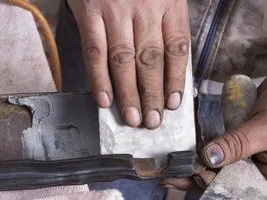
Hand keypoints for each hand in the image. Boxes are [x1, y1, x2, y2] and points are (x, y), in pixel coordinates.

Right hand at [68, 0, 189, 128]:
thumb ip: (166, 19)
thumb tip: (170, 65)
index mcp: (168, 1)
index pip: (176, 48)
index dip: (175, 80)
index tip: (174, 103)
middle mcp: (144, 6)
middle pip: (152, 60)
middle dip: (153, 95)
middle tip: (154, 121)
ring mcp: (115, 9)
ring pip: (124, 61)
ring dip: (129, 94)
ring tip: (133, 118)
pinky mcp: (89, 12)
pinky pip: (95, 51)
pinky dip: (99, 78)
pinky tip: (105, 99)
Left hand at [164, 71, 266, 194]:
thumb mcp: (266, 127)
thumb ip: (236, 144)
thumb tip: (207, 158)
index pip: (242, 194)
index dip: (217, 190)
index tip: (193, 178)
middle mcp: (265, 172)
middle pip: (227, 183)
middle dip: (200, 180)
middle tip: (169, 178)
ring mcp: (254, 157)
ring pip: (222, 167)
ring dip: (199, 166)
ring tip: (171, 169)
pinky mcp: (245, 142)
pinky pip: (224, 151)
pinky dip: (207, 151)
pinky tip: (186, 152)